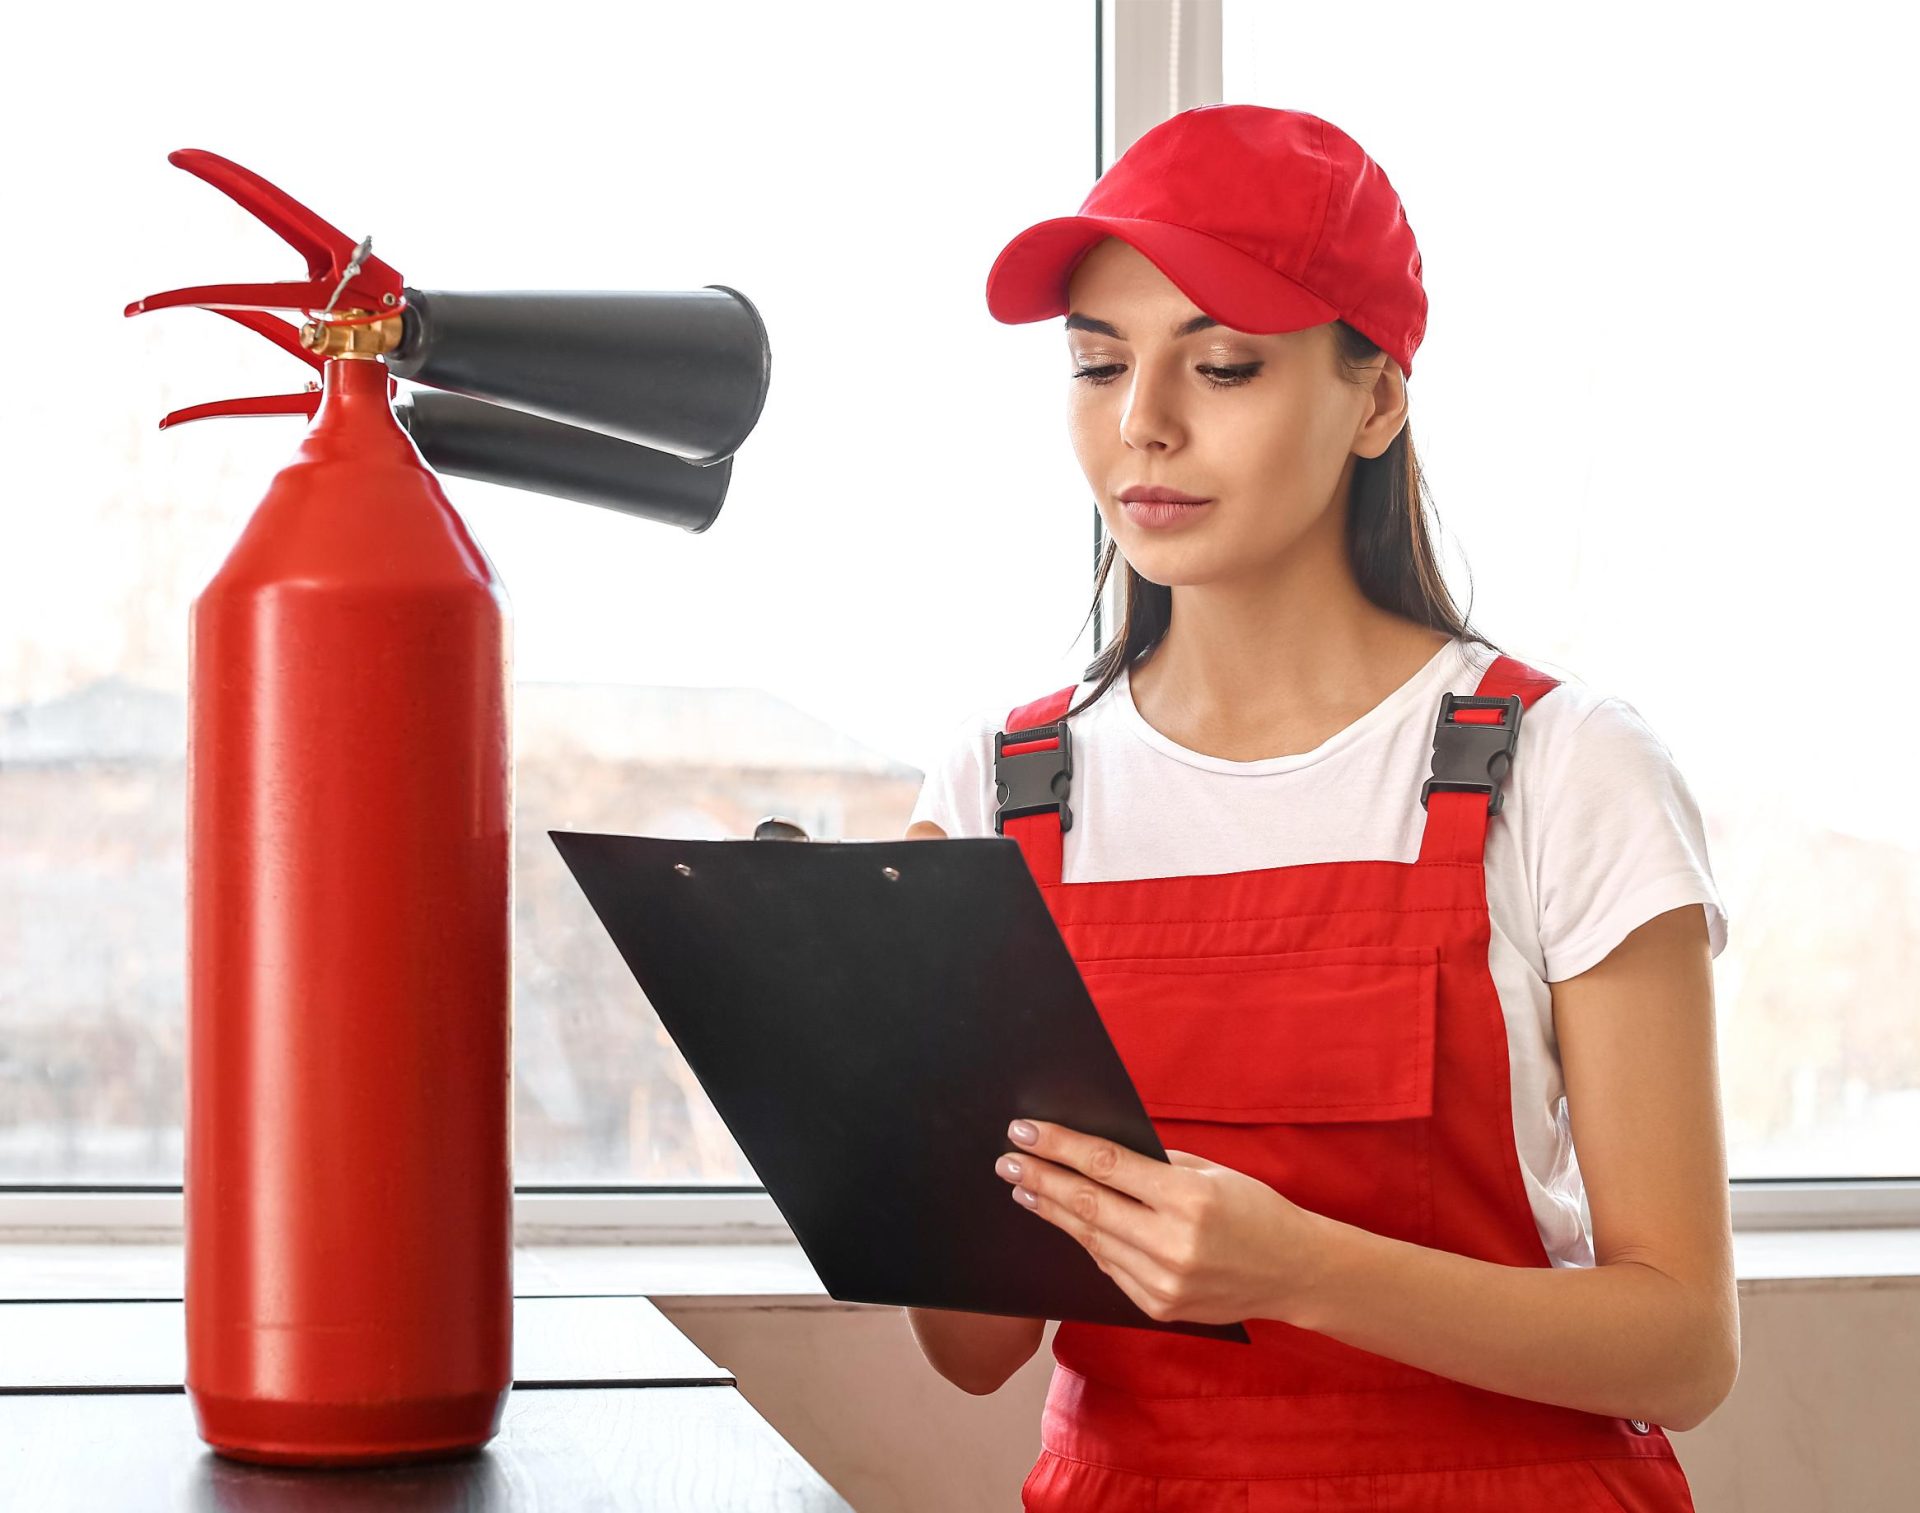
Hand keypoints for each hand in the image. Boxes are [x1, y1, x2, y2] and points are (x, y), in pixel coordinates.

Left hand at [995, 1118, 1321, 1326]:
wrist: (1295, 1272)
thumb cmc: (1255, 1209)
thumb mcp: (1212, 1172)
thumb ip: (1156, 1162)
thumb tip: (1095, 1148)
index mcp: (1189, 1197)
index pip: (1106, 1165)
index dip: (1060, 1146)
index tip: (1024, 1131)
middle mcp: (1174, 1243)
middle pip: (1088, 1205)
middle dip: (1041, 1179)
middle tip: (1007, 1162)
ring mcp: (1165, 1282)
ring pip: (1092, 1240)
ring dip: (1052, 1213)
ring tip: (1024, 1189)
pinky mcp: (1160, 1308)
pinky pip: (1110, 1269)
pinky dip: (1087, 1243)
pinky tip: (1065, 1223)